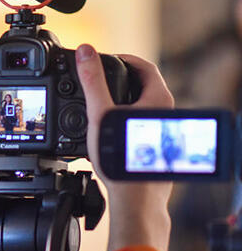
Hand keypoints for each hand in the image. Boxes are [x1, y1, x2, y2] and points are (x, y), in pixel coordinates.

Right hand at [75, 44, 173, 250]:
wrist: (135, 199)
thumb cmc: (121, 159)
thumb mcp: (100, 113)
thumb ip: (92, 80)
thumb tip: (86, 51)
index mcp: (158, 99)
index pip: (143, 66)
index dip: (121, 58)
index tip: (103, 60)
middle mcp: (165, 113)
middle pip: (141, 86)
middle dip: (117, 82)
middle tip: (96, 83)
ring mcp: (161, 130)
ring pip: (139, 108)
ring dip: (118, 103)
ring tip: (96, 108)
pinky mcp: (155, 146)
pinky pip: (138, 125)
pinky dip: (122, 121)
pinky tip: (105, 133)